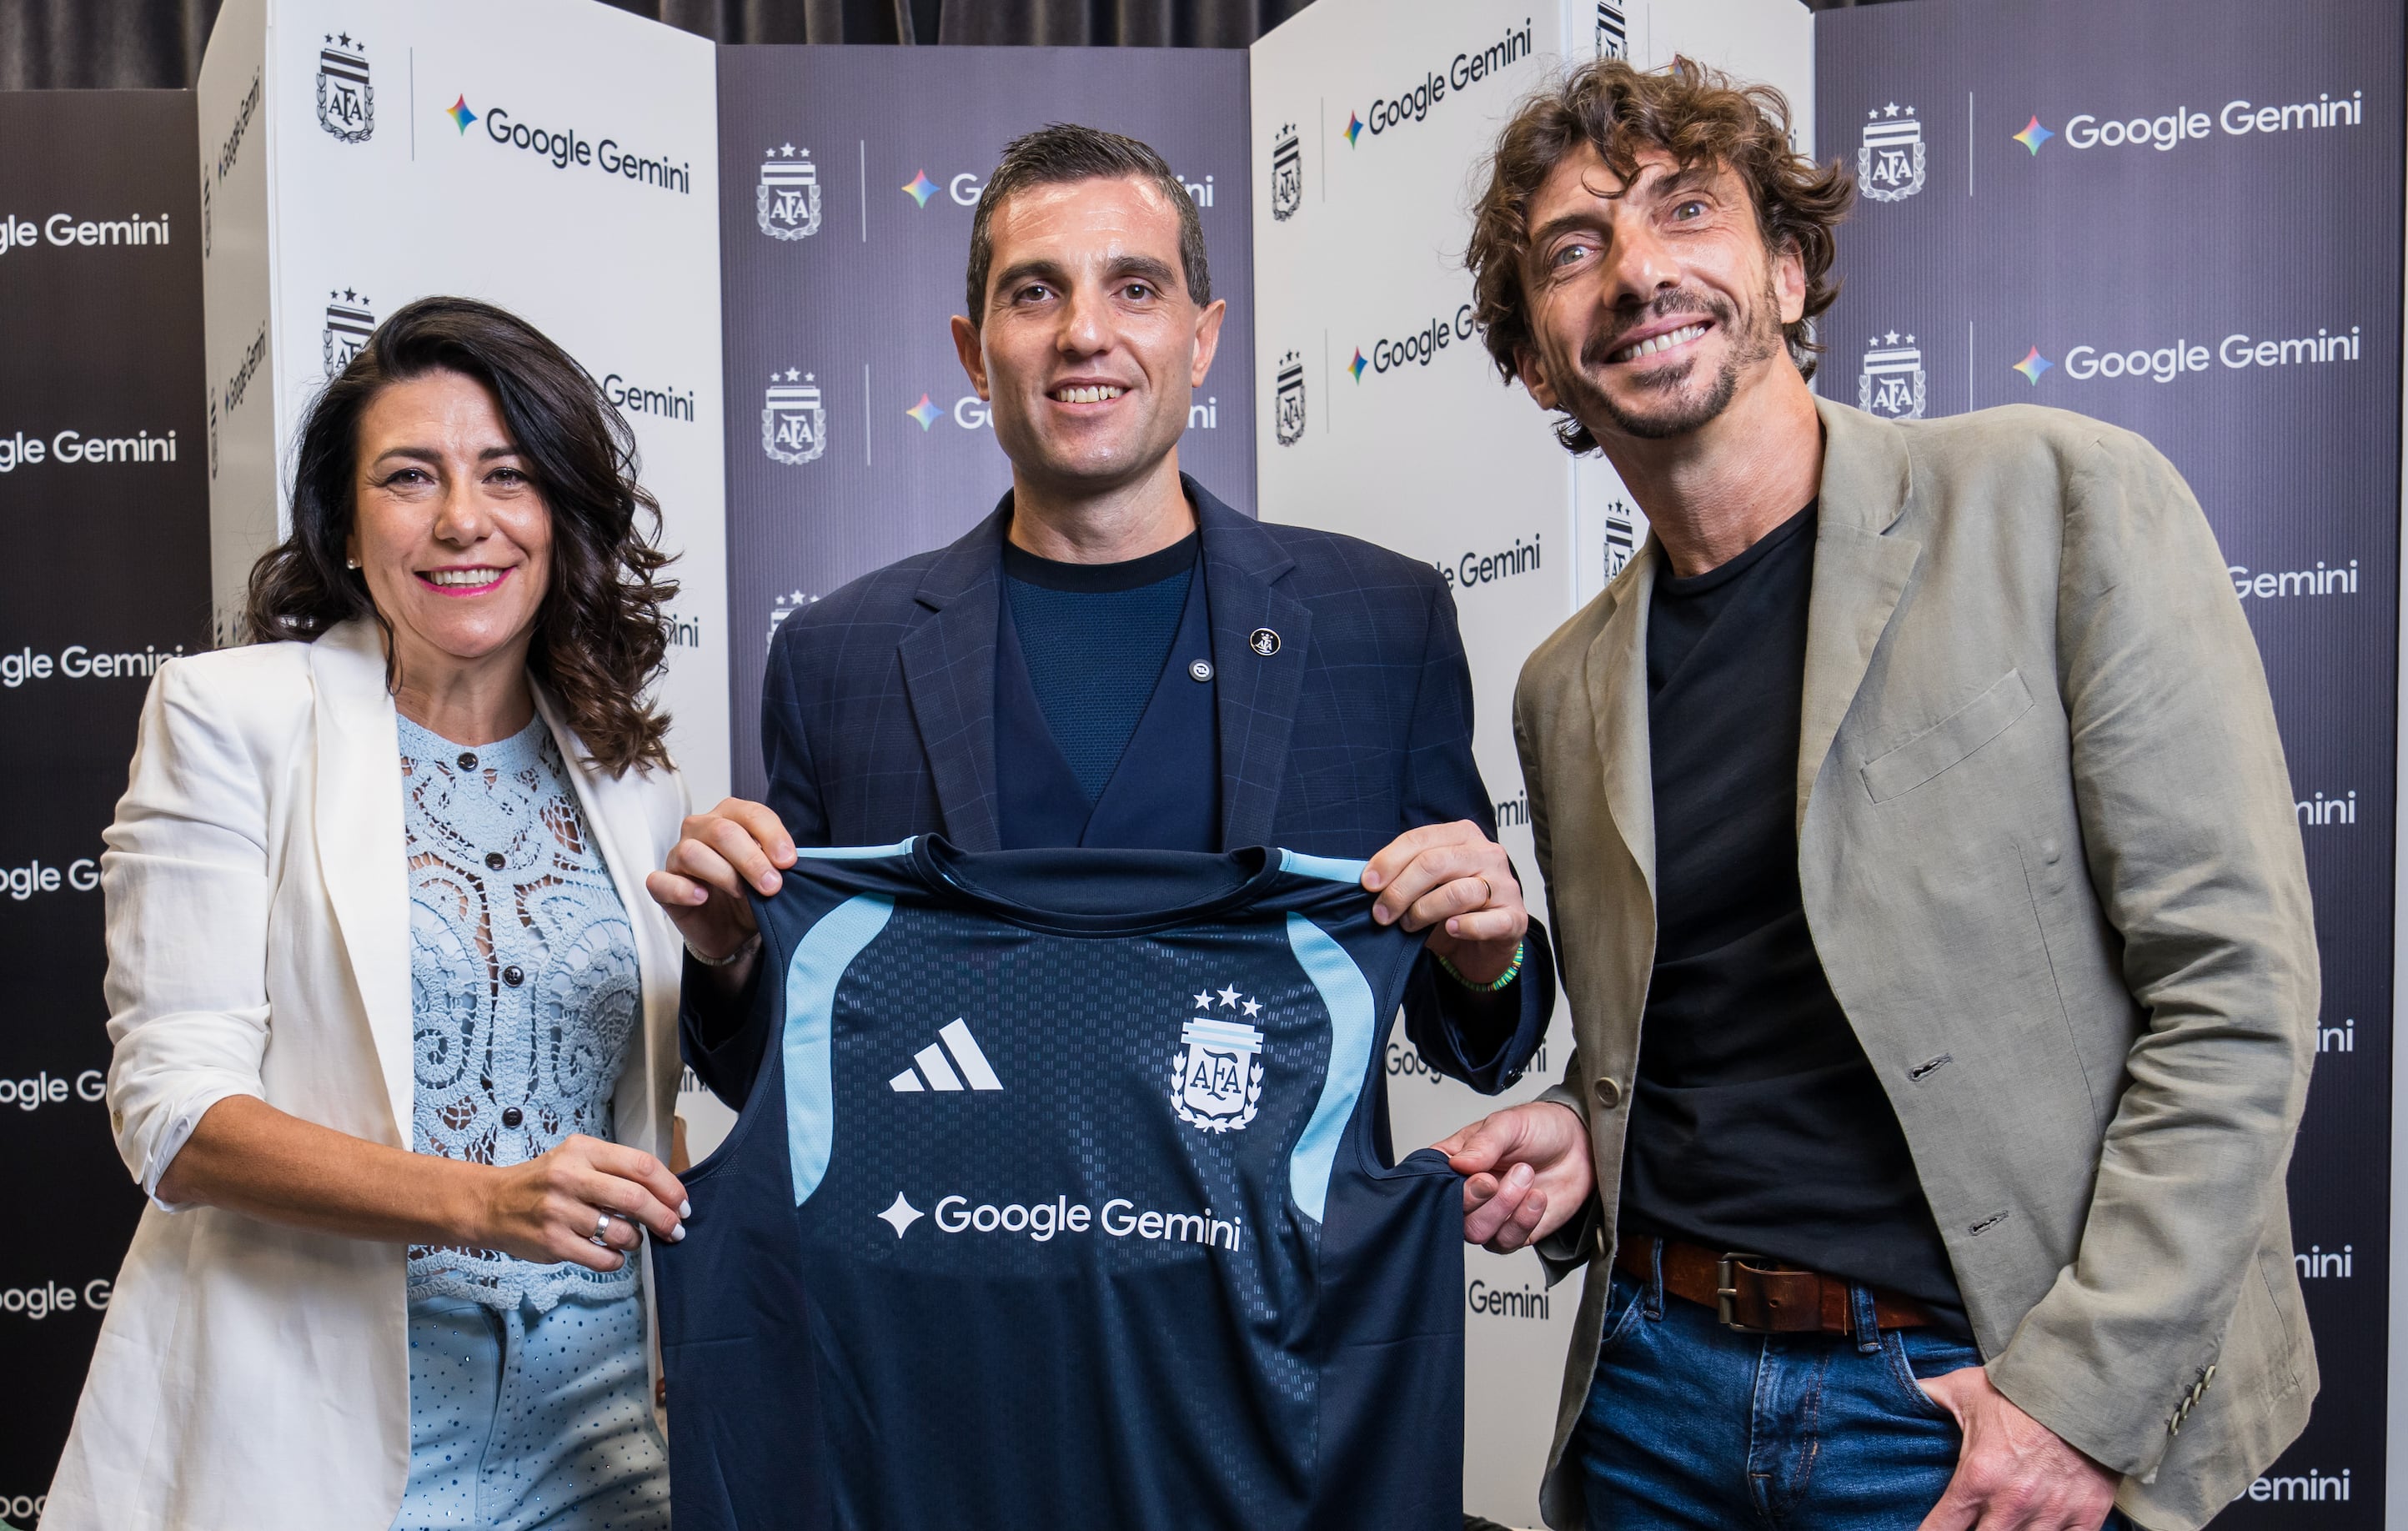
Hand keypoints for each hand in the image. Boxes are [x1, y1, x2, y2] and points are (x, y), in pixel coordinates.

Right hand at [473, 1134, 688, 1272]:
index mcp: (583, 1151)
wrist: (491, 1203)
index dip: (670, 1187)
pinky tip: (613, 1255)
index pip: (641, 1165)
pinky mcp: (551, 1242)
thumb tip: (664, 1193)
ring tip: (633, 1239)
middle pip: (635, 1199)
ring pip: (620, 1232)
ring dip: (636, 1240)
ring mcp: (559, 1211)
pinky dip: (616, 1260)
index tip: (683, 1203)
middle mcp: (570, 1177)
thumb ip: (615, 1169)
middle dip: (664, 1218)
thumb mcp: (576, 1159)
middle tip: (676, 1230)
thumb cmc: (543, 1181)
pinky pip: (601, 1257)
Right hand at [643, 797, 794, 964]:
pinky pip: (661, 881)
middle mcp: (701, 830)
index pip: (750, 813)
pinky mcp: (662, 885)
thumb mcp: (772, 877)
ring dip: (723, 874)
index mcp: (731, 818)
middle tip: (772, 885)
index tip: (789, 862)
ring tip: (741, 893)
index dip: (772, 835)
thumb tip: (786, 861)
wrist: (731, 930)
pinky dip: (683, 889)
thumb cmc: (751, 894)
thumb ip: (777, 864)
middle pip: (722, 831)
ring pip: (692, 852)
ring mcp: (678, 856)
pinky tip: (702, 898)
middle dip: (751, 859)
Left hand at [1362, 821, 1529, 983]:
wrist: (1483, 948)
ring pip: (1457, 892)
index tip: (1368, 883)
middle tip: (1382, 914)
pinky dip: (1465, 927)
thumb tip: (1368, 880)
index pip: (1420, 839)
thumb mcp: (1424, 885)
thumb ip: (1403, 874)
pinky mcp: (1515, 917)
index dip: (1389, 860)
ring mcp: (1505, 885)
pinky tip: (1450, 930)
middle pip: (1434, 863)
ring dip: (1423, 911)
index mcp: (1463, 836)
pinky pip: (1487, 921)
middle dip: (1400, 890)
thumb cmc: (1449, 910)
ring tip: (1408, 925)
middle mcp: (1487, 854)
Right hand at [1432, 1100, 1591, 1253]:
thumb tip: (1459, 1163)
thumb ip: (1484, 1143)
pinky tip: (1537, 1197)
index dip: (1450, 1188)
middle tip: (1499, 1178)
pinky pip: (1506, 1241)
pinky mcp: (1513, 1231)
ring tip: (1527, 1177)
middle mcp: (1468, 1192)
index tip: (1480, 1176)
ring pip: (1478, 1232)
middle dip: (1481, 1200)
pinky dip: (1524, 1221)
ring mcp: (1489, 1214)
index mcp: (1454, 1162)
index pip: (1431, 1184)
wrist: (1580, 1146)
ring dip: (1505, 1207)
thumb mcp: (1510, 1124)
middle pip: (1453, 1215)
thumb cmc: (1540, 1129)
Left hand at [1915, 1367, 2119, 1530]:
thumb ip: (1929, 1397)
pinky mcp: (2087, 1517)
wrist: (2084, 1387)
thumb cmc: (2020, 1390)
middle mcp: (2012, 1503)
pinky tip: (2038, 1530)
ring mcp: (2052, 1514)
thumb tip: (1899, 1393)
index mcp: (1978, 1477)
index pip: (1941, 1528)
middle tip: (1971, 1524)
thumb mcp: (1965, 1389)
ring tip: (2002, 1524)